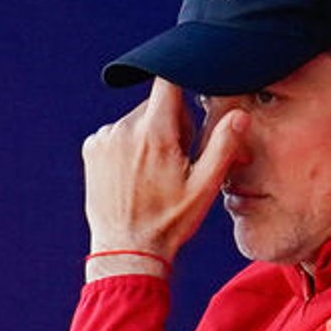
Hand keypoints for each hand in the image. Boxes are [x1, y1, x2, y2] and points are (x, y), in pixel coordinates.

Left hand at [80, 78, 246, 264]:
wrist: (127, 249)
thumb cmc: (169, 222)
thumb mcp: (204, 188)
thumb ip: (223, 146)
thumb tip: (240, 115)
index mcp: (155, 133)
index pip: (168, 81)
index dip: (184, 87)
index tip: (191, 107)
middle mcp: (124, 129)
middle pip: (155, 104)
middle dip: (170, 123)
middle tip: (176, 160)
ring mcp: (104, 138)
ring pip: (136, 119)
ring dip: (148, 135)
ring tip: (153, 172)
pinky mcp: (91, 148)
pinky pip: (116, 133)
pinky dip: (126, 146)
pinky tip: (133, 175)